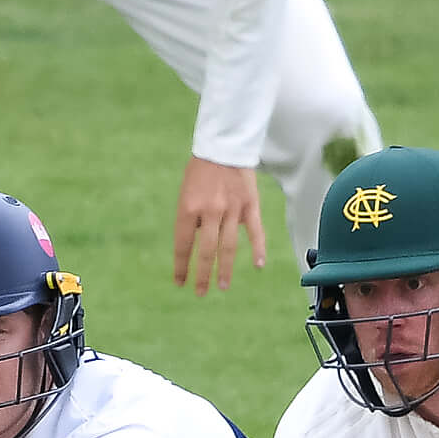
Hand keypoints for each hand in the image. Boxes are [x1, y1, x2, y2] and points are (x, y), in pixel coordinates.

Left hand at [170, 156, 265, 296]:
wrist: (223, 145)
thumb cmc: (200, 170)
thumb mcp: (186, 193)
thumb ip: (192, 219)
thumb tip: (200, 244)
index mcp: (188, 208)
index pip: (184, 245)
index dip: (182, 267)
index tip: (180, 283)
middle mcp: (210, 211)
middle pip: (206, 252)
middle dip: (202, 275)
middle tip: (200, 292)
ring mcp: (231, 209)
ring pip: (229, 247)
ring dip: (224, 269)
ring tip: (222, 287)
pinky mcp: (250, 205)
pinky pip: (255, 232)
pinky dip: (258, 249)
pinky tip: (258, 266)